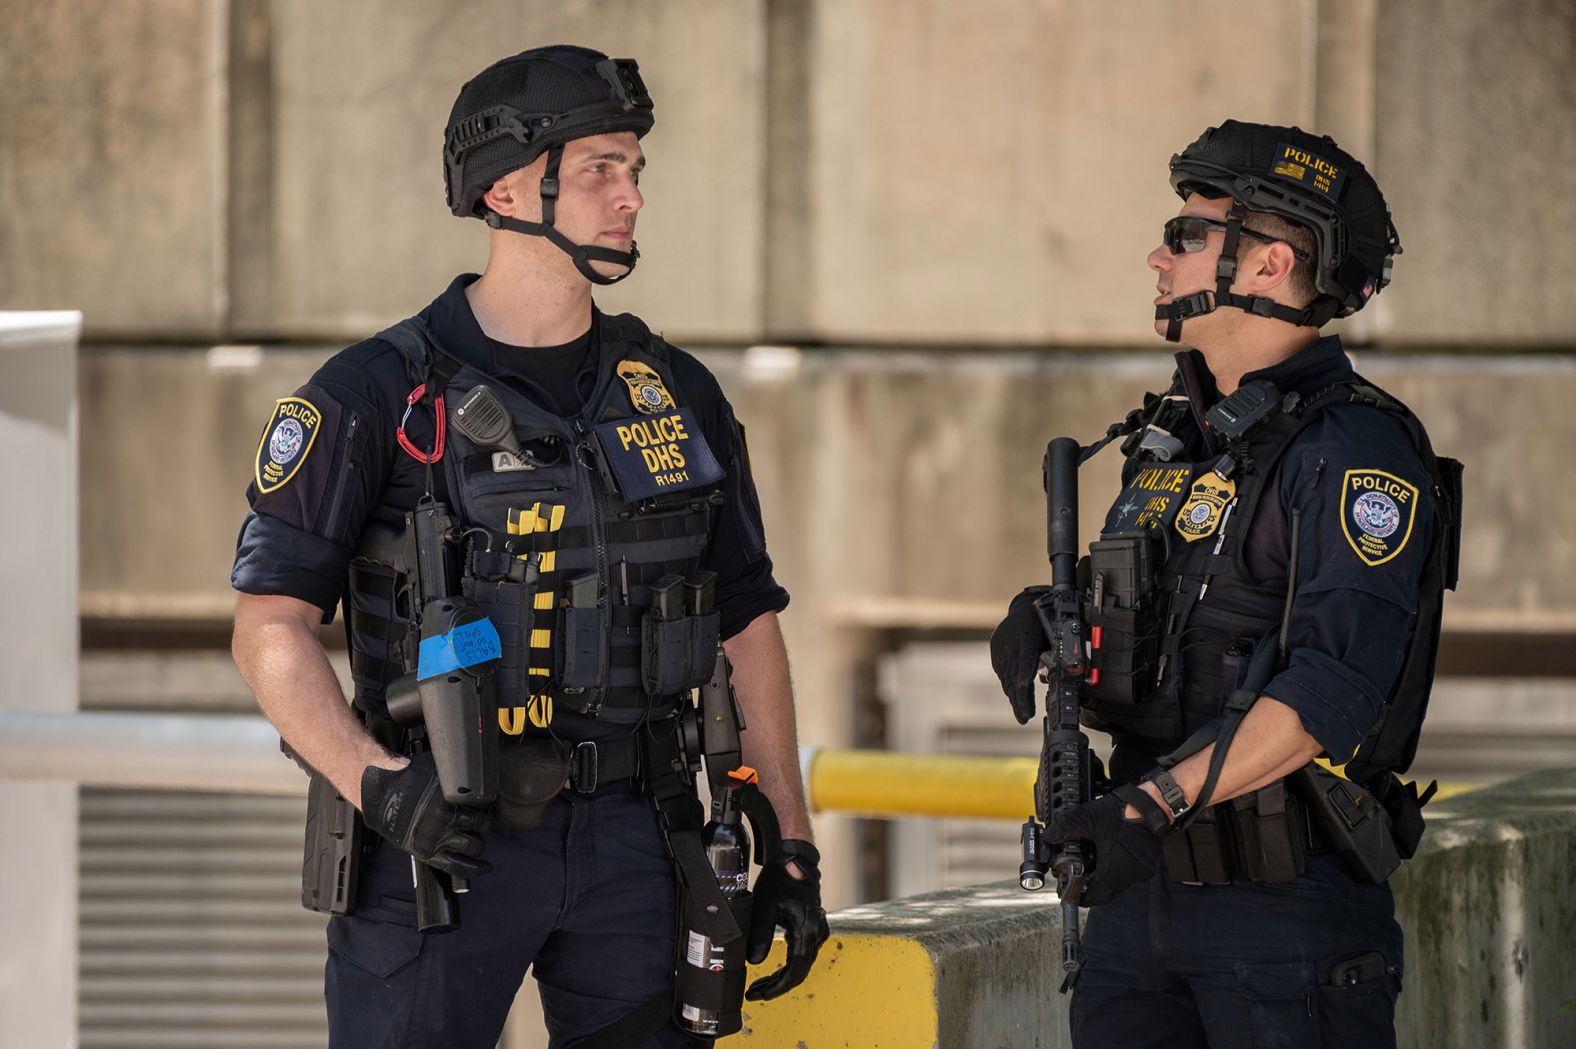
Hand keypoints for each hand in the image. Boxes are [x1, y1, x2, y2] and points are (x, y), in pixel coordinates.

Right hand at [360, 752, 490, 878]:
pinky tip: (485, 868)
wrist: (382, 797)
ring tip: (475, 839)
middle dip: (482, 824)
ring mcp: (437, 838)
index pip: (482, 805)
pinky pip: (455, 865)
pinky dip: (473, 869)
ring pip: (473, 846)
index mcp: (449, 798)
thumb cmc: (408, 780)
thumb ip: (456, 775)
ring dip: (477, 843)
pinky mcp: (428, 853)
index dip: (485, 804)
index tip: (484, 805)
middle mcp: (445, 819)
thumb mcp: (436, 770)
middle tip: (478, 822)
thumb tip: (476, 771)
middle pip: (481, 826)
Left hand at [745, 840, 829, 1000]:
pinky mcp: (812, 928)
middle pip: (799, 971)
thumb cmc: (781, 878)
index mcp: (807, 929)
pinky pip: (802, 955)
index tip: (761, 995)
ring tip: (759, 985)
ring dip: (781, 977)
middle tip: (755, 993)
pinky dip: (787, 966)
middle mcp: (817, 933)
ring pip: (801, 965)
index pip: (796, 970)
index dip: (778, 987)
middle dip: (777, 986)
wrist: (795, 860)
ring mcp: (817, 931)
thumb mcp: (764, 906)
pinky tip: (772, 971)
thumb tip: (754, 962)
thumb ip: (760, 934)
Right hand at [990, 586, 1050, 723]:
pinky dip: (1010, 684)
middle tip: (1024, 717)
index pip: (1024, 664)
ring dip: (1014, 695)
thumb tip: (1069, 672)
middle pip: (1014, 676)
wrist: (1024, 605)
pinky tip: (1015, 695)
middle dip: (1019, 699)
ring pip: (1007, 676)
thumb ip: (1059, 651)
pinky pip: (1003, 672)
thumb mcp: (1056, 630)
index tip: (1025, 703)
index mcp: (1027, 636)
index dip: (1024, 686)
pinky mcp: (995, 651)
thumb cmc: (1046, 619)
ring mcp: (1000, 647)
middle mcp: (1010, 642)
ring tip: (1021, 712)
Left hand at [1043, 785, 1165, 906]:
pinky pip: (1129, 871)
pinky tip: (1110, 851)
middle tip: (1080, 876)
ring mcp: (1141, 870)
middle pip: (1107, 891)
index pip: (1095, 898)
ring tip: (1093, 860)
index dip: (1080, 897)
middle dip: (1092, 886)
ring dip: (1106, 874)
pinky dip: (1118, 866)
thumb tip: (1049, 836)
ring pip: (1119, 882)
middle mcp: (1129, 876)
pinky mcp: (1148, 862)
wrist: (1152, 804)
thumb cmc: (1123, 813)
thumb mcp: (1085, 818)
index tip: (1072, 893)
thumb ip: (1064, 828)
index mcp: (1114, 871)